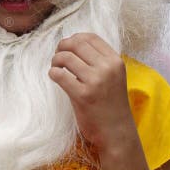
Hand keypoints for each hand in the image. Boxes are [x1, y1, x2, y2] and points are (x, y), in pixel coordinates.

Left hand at [48, 33, 134, 154]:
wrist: (116, 132)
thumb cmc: (110, 104)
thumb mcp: (113, 77)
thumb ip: (98, 60)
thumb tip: (72, 42)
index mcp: (115, 61)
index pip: (90, 37)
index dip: (74, 38)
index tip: (67, 46)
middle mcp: (107, 68)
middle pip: (76, 44)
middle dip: (61, 47)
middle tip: (57, 56)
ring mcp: (95, 81)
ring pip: (65, 57)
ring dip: (55, 61)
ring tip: (56, 68)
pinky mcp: (83, 95)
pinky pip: (59, 75)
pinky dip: (53, 73)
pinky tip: (55, 77)